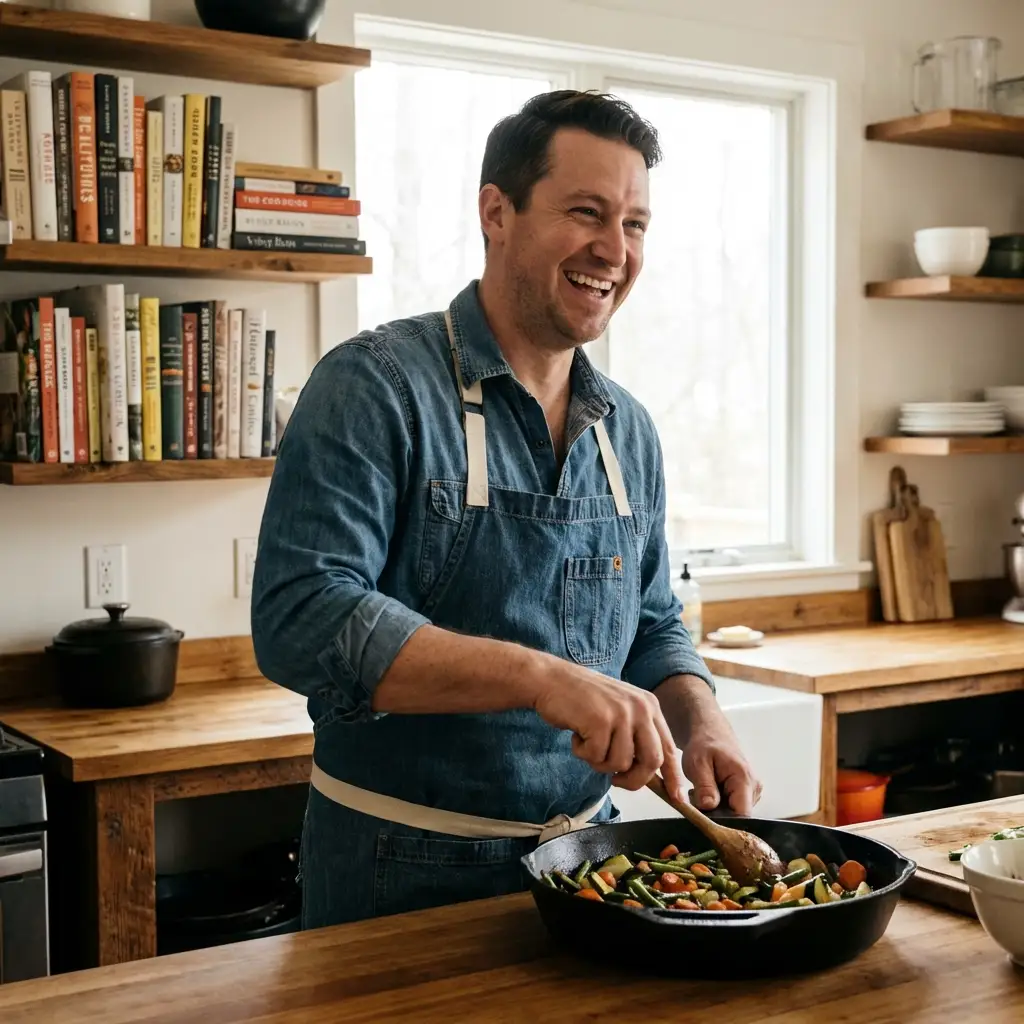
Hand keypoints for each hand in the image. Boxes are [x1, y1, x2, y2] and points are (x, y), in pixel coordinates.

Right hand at [532, 660, 686, 802]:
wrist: (551, 679)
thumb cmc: (582, 700)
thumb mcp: (620, 712)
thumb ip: (637, 737)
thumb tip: (652, 776)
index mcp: (649, 706)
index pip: (668, 748)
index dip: (673, 776)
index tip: (678, 798)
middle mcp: (641, 708)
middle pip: (652, 761)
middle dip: (634, 780)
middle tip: (616, 781)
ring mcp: (621, 714)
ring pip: (621, 763)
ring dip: (599, 762)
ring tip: (587, 742)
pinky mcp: (601, 721)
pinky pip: (597, 757)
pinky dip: (583, 753)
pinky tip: (577, 735)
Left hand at [681, 701, 761, 814]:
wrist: (710, 733)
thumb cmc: (704, 744)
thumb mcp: (697, 763)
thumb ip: (704, 786)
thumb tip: (709, 807)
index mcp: (744, 779)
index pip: (742, 815)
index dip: (724, 822)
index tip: (706, 819)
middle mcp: (754, 787)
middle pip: (738, 817)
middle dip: (717, 814)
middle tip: (698, 799)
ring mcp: (752, 791)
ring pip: (734, 814)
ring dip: (717, 809)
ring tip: (703, 792)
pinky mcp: (747, 793)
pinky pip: (733, 808)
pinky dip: (719, 805)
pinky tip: (710, 792)